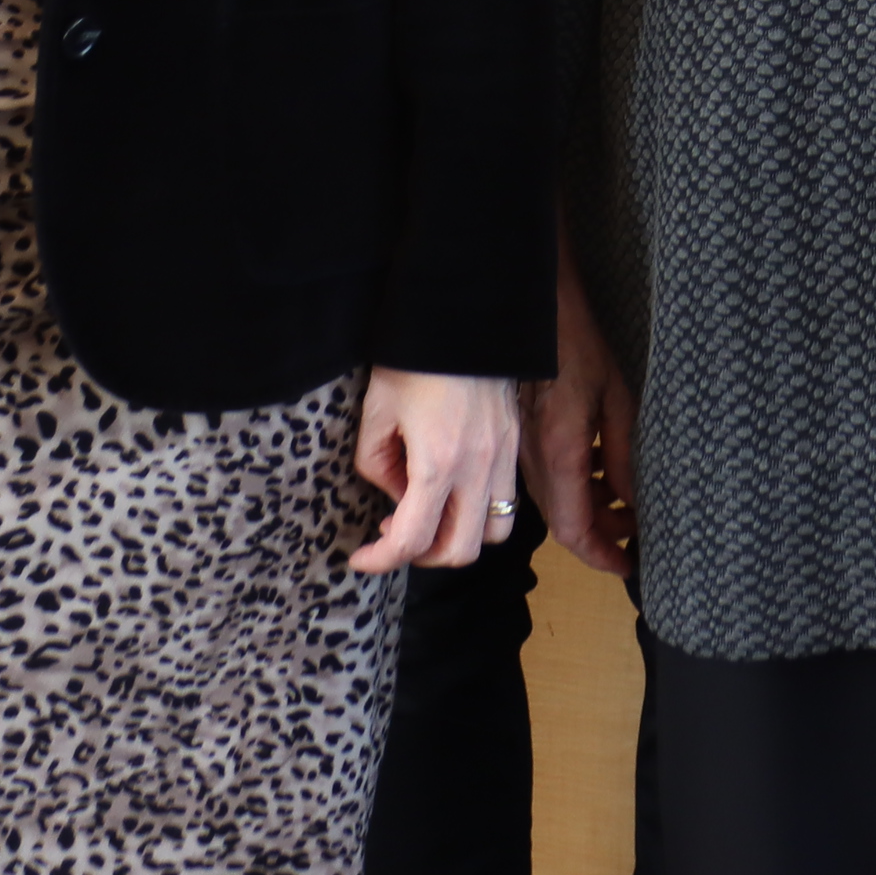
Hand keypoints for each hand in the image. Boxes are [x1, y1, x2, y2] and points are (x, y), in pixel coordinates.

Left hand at [349, 368, 524, 575]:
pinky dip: (481, 511)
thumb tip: (394, 494)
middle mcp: (478, 467)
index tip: (361, 558)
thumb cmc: (413, 359)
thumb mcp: (376, 412)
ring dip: (460, 537)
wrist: (460, 314)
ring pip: (495, 531)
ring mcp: (503, 456)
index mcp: (437, 461)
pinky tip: (454, 490)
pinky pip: (507, 499)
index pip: (412, 539)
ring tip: (431, 518)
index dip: (381, 560)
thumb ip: (377, 464)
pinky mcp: (513, 443)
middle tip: (396, 536)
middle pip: (459, 550)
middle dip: (423, 556)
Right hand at [528, 239, 637, 578]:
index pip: (575, 528)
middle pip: (564, 520)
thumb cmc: (577, 344)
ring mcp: (522, 449)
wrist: (530, 309)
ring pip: (556, 501)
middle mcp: (534, 459)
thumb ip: (622, 454)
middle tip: (635, 530)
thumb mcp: (615, 397)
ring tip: (625, 502)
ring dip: (589, 510)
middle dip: (601, 534)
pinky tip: (600, 471)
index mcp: (560, 451)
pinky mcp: (520, 436)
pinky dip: (576, 487)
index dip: (601, 554)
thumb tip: (632, 499)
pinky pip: (547, 478)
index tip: (628, 565)